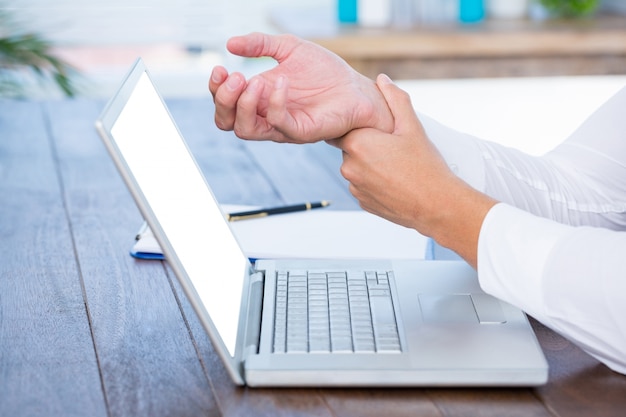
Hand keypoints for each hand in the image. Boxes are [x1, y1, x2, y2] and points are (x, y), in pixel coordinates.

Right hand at [209, 33, 392, 142]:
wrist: (356, 89)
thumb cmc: (325, 72)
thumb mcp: (289, 48)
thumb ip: (260, 44)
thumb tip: (230, 43)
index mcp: (258, 98)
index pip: (224, 104)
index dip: (216, 89)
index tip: (221, 67)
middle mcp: (265, 116)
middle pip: (226, 122)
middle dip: (223, 99)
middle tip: (236, 77)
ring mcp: (282, 127)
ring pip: (245, 130)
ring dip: (243, 104)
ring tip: (253, 80)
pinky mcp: (301, 132)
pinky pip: (279, 124)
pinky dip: (275, 102)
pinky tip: (283, 81)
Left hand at [330, 74, 496, 265]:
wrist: (437, 206)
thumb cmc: (426, 166)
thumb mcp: (412, 127)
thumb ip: (395, 99)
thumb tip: (382, 80)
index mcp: (358, 144)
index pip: (347, 127)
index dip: (364, 127)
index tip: (380, 131)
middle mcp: (349, 167)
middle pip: (351, 148)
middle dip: (368, 145)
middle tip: (394, 149)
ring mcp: (355, 187)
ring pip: (357, 168)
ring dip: (370, 165)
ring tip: (397, 167)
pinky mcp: (362, 203)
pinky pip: (363, 186)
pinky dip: (374, 183)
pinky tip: (395, 182)